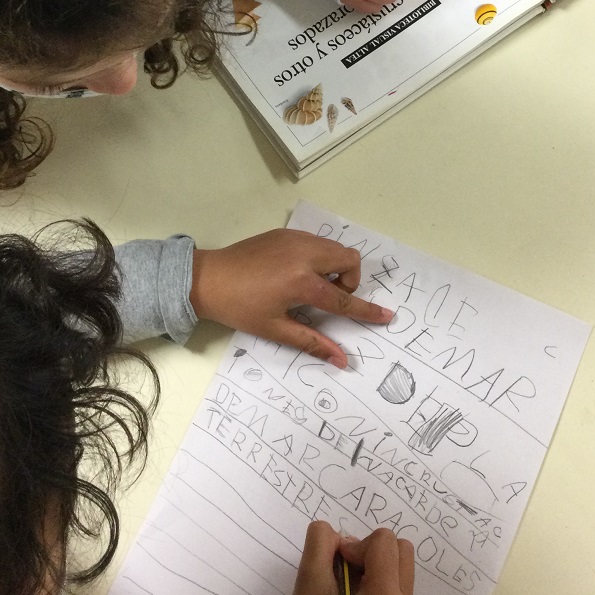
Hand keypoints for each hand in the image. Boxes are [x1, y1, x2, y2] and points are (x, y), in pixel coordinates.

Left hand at [190, 230, 391, 367]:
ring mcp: (295, 239)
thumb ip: (313, 343)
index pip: (343, 299)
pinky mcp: (285, 233)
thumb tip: (342, 361)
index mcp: (302, 282)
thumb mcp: (276, 329)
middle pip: (349, 260)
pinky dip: (319, 257)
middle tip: (328, 298)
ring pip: (334, 247)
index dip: (366, 311)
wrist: (206, 279)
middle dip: (350, 280)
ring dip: (335, 267)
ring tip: (312, 286)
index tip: (387, 316)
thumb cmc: (239, 309)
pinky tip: (296, 272)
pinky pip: (317, 241)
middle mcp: (304, 254)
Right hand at [264, 522, 415, 594]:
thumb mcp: (308, 579)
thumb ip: (322, 541)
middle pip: (400, 547)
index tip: (337, 564)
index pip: (384, 541)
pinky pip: (398, 579)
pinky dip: (378, 576)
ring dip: (375, 561)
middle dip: (371, 550)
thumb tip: (341, 536)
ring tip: (349, 584)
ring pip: (401, 561)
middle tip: (345, 570)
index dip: (356, 544)